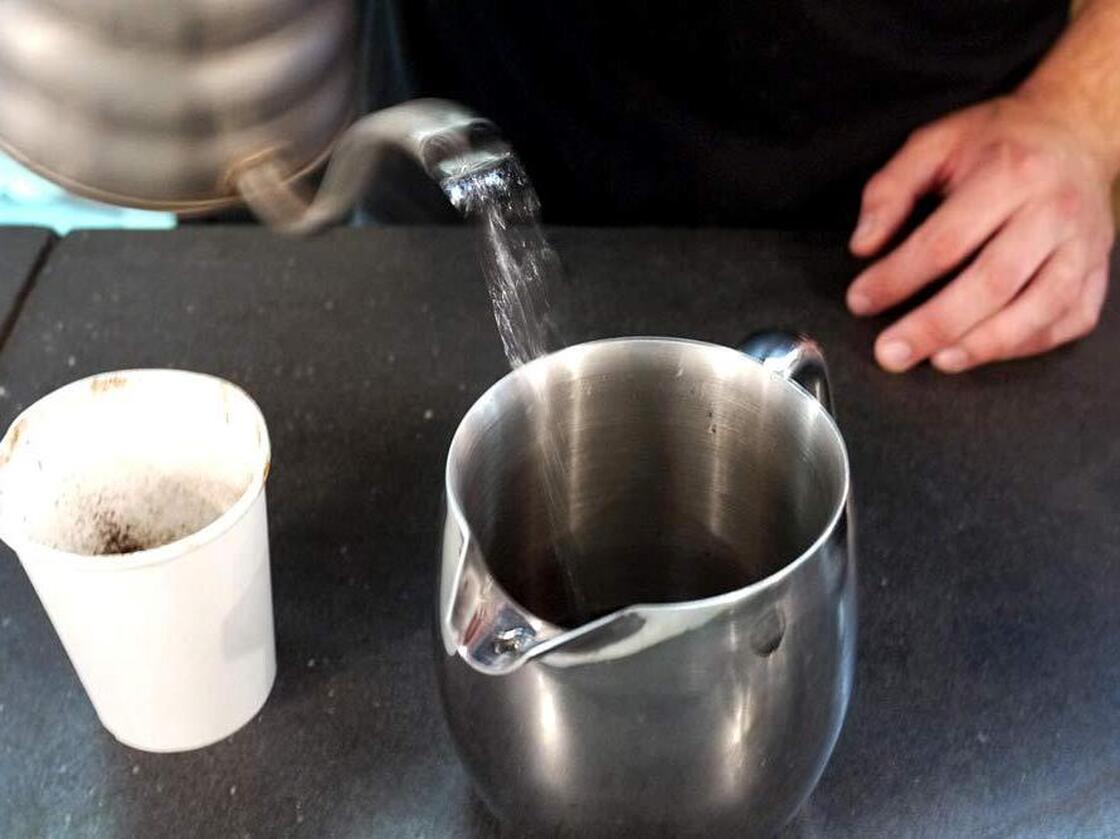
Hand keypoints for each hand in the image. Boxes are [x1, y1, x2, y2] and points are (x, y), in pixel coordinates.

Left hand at [847, 95, 1115, 372]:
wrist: (1076, 130)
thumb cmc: (996, 142)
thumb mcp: (934, 144)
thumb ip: (890, 190)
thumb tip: (863, 246)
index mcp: (1008, 174)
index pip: (945, 241)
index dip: (897, 278)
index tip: (860, 301)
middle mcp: (1053, 211)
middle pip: (992, 283)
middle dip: (935, 325)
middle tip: (891, 352)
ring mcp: (1083, 245)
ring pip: (1039, 308)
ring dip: (984, 344)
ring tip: (938, 361)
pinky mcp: (1097, 271)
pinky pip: (1069, 320)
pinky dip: (1026, 345)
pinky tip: (984, 352)